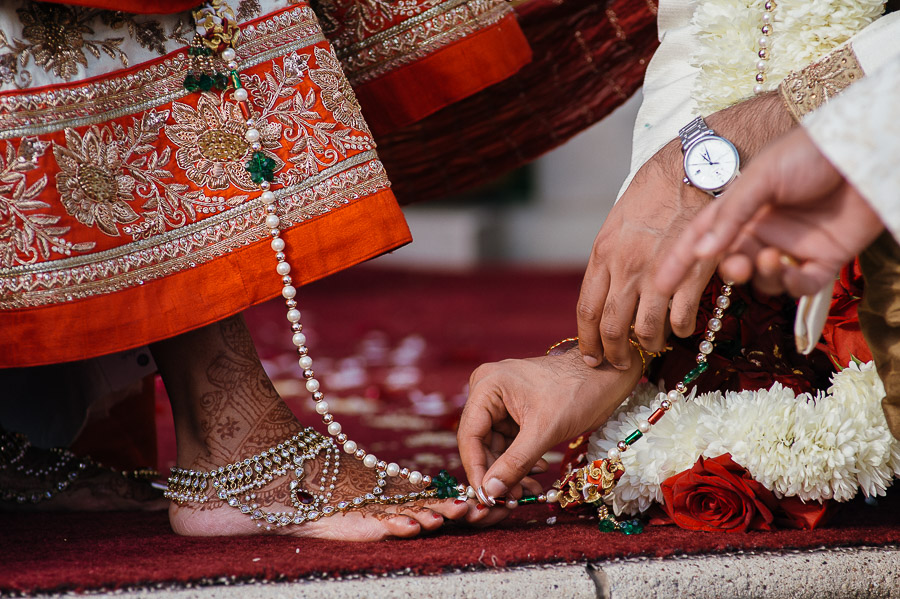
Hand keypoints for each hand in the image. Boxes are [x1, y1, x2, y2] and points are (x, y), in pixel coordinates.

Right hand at [457, 346, 641, 519]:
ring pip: (496, 445)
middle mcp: (488, 390)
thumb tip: (490, 493)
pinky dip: (521, 460)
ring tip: (528, 489)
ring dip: (511, 470)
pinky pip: (510, 442)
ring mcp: (501, 401)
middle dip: (496, 472)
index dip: (476, 469)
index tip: (484, 498)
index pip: (470, 435)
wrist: (606, 376)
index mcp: (487, 385)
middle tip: (510, 499)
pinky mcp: (516, 411)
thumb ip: (514, 463)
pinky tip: (538, 472)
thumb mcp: (544, 431)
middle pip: (481, 442)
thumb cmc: (577, 392)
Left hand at [578, 93, 795, 367]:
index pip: (586, 310)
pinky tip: (681, 328)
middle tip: (620, 364)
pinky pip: (680, 316)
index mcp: (603, 254)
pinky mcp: (691, 271)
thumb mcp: (618, 223)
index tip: (591, 357)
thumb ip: (610, 259)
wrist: (693, 165)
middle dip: (615, 353)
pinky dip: (679, 329)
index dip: (588, 341)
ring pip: (646, 328)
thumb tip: (606, 291)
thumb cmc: (655, 190)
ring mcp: (658, 271)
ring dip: (649, 344)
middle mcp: (625, 266)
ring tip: (653, 347)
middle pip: (612, 326)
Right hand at [657, 127, 883, 297]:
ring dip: (762, 276)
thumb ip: (731, 215)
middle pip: (732, 263)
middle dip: (730, 270)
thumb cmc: (808, 153)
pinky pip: (800, 287)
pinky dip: (793, 287)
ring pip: (764, 280)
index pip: (702, 238)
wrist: (864, 151)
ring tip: (772, 258)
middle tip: (736, 265)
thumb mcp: (762, 177)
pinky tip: (793, 272)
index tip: (659, 284)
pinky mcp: (824, 261)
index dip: (680, 262)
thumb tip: (701, 253)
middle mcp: (764, 230)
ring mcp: (793, 247)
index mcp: (742, 208)